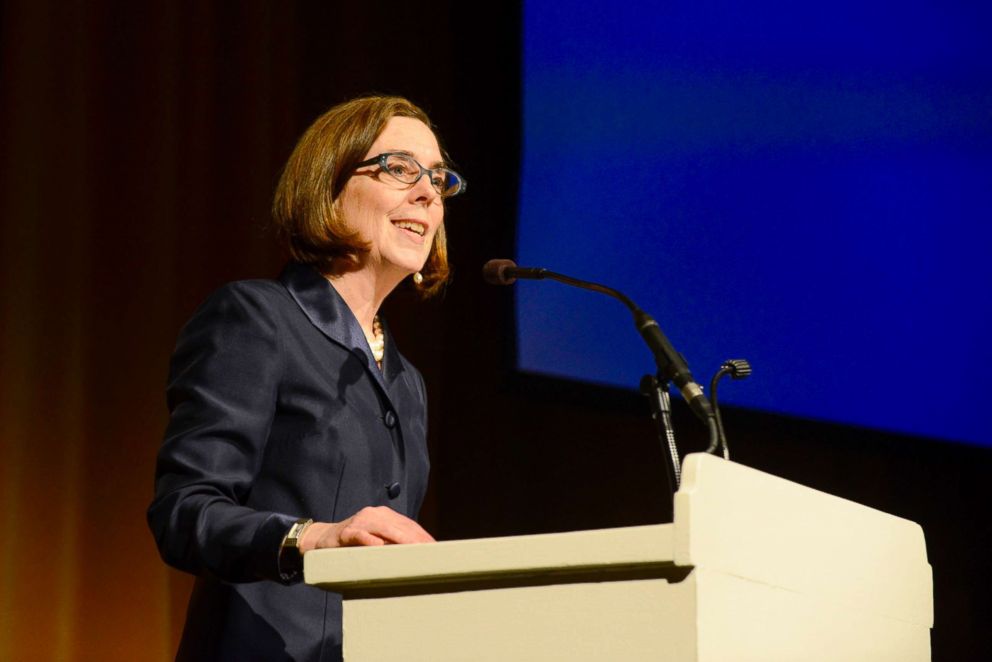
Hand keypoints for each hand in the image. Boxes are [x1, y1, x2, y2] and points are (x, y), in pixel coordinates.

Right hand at [298, 506, 434, 552]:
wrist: (321, 540)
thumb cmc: (353, 545)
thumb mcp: (374, 540)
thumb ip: (391, 543)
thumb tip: (416, 557)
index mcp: (384, 516)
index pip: (408, 525)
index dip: (423, 536)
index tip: (436, 549)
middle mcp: (374, 514)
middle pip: (401, 526)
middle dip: (417, 539)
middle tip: (431, 553)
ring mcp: (360, 521)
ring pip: (385, 529)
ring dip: (401, 540)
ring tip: (416, 550)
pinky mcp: (347, 531)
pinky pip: (362, 535)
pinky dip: (372, 541)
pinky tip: (382, 548)